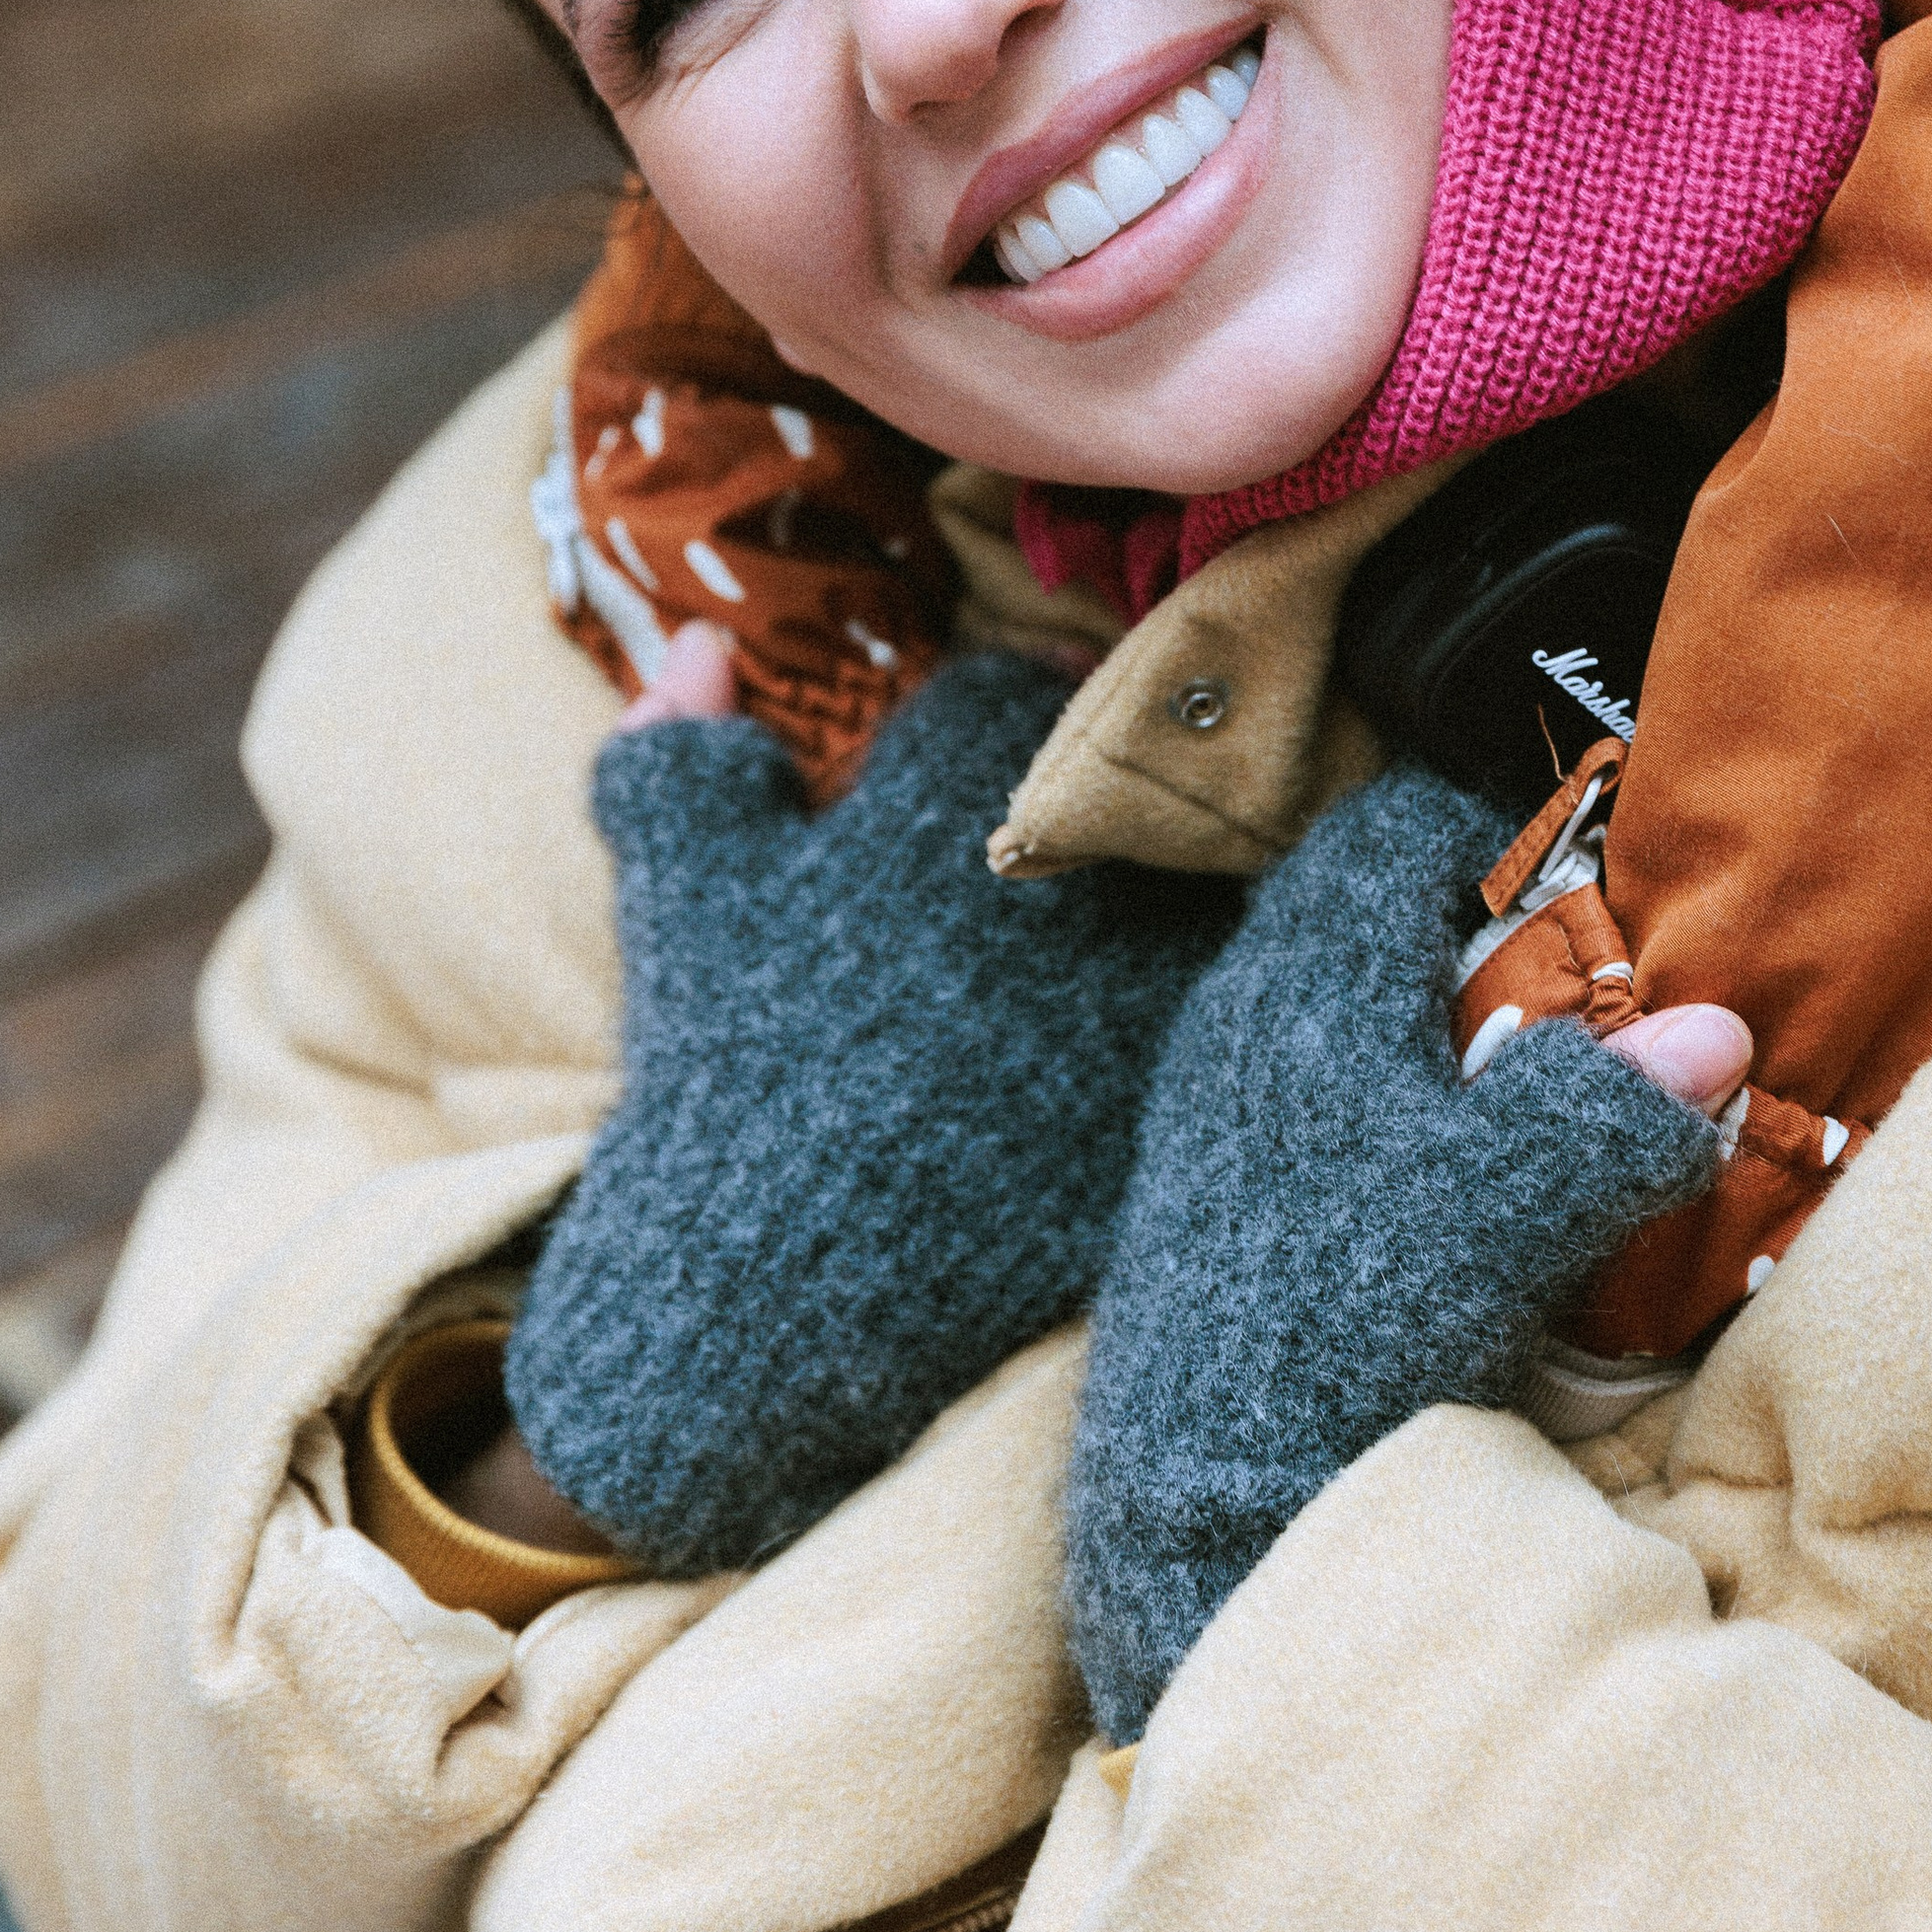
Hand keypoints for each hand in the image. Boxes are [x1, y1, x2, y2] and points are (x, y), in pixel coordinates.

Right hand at [505, 648, 1242, 1575]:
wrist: (751, 1294)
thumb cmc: (714, 1079)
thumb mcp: (679, 904)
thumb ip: (675, 755)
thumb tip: (698, 637)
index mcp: (937, 823)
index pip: (1004, 694)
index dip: (1007, 701)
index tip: (1015, 725)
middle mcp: (1053, 897)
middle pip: (1142, 776)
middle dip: (1135, 771)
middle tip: (1121, 793)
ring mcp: (1120, 1009)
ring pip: (1228, 884)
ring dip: (1224, 868)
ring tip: (1200, 881)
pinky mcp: (1165, 1118)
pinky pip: (1251, 1028)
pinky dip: (1257, 1004)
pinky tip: (1241, 1006)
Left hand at [1064, 768, 1724, 1746]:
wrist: (1196, 1518)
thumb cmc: (1343, 1327)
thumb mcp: (1504, 1209)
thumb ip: (1610, 1109)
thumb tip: (1722, 1026)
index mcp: (1302, 978)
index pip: (1396, 830)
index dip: (1503, 841)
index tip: (1600, 898)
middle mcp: (1242, 1020)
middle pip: (1377, 919)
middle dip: (1491, 946)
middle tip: (1599, 1005)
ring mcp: (1215, 1115)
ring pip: (1353, 1018)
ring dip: (1450, 1041)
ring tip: (1548, 1106)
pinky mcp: (1212, 1204)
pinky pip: (1323, 1104)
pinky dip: (1406, 1119)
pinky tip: (1464, 1199)